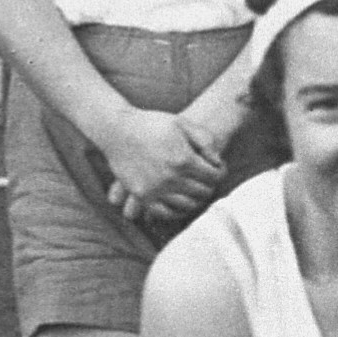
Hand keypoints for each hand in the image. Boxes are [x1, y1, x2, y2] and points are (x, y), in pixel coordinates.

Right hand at [97, 107, 223, 221]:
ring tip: (196, 189)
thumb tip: (217, 161)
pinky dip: (176, 211)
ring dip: (196, 198)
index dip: (220, 172)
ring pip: (187, 205)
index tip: (218, 168)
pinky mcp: (141, 196)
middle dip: (210, 185)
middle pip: (203, 192)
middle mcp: (170, 178)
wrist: (117, 130)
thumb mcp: (183, 123)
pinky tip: (180, 201)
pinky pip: (164, 213)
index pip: (214, 176)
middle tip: (209, 180)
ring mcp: (155, 189)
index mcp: (183, 159)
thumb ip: (205, 140)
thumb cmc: (152, 123)